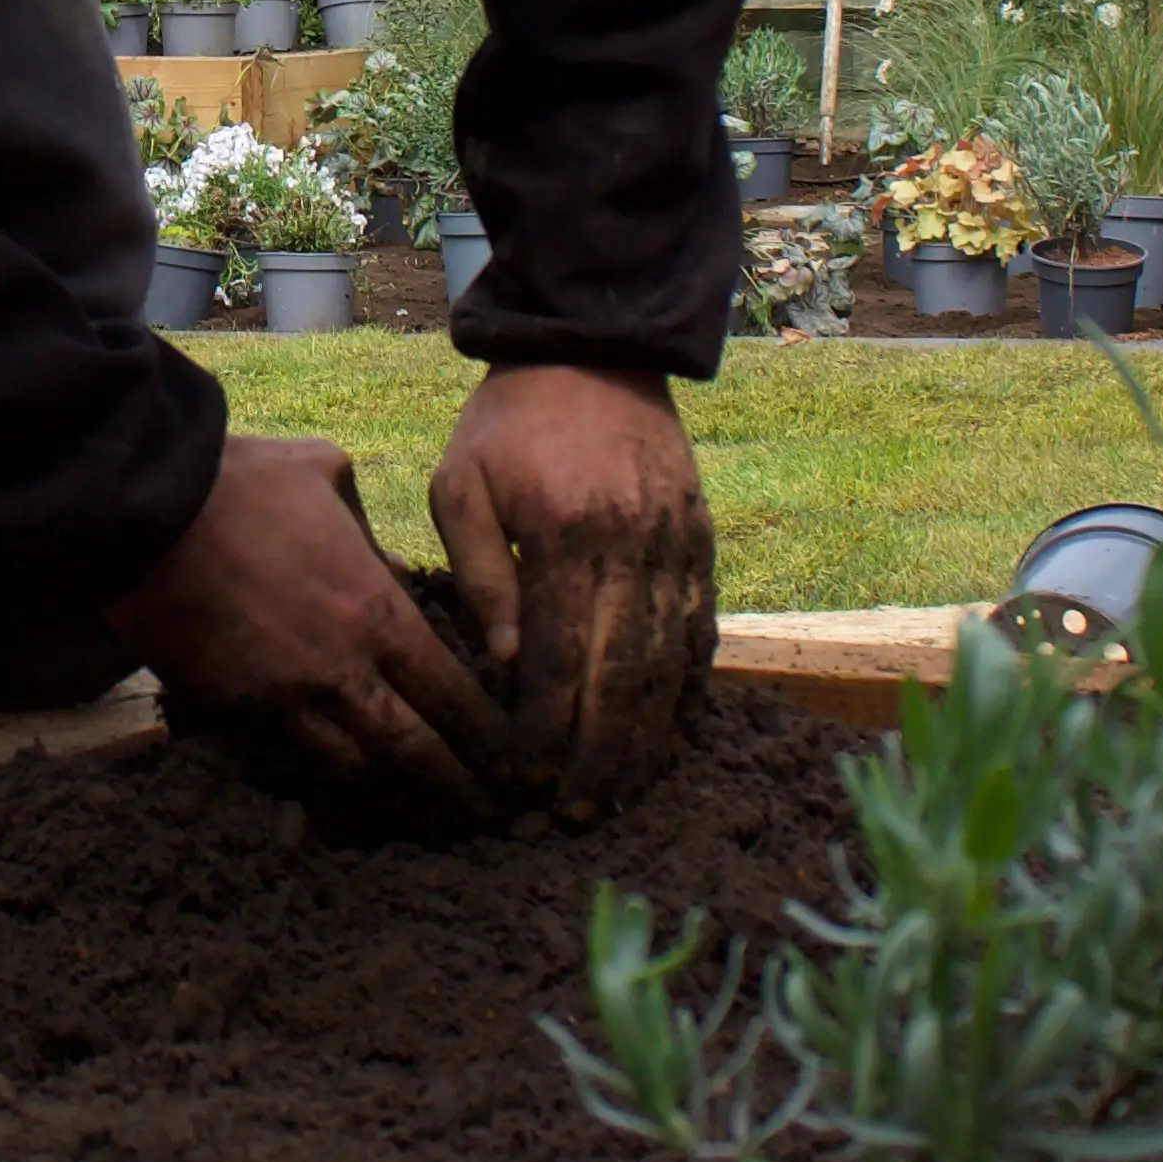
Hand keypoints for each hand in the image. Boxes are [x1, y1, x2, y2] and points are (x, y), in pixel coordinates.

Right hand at [106, 436, 504, 824]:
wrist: (147, 513)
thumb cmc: (241, 482)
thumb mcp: (326, 474)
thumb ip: (370, 526)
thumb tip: (391, 566)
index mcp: (374, 608)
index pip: (449, 689)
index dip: (485, 733)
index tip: (510, 757)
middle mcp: (339, 666)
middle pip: (414, 748)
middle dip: (456, 788)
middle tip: (487, 816)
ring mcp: (284, 696)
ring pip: (354, 769)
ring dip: (393, 797)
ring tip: (423, 817)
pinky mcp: (234, 709)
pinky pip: (290, 759)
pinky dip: (324, 783)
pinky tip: (343, 797)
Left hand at [425, 363, 715, 819]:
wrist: (593, 348)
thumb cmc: (508, 424)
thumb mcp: (461, 485)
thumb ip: (481, 576)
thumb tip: (508, 665)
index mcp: (565, 535)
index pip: (561, 657)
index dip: (547, 728)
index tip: (526, 779)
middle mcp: (631, 548)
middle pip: (623, 676)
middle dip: (600, 754)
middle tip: (577, 813)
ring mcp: (676, 547)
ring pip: (669, 663)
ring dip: (647, 737)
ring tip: (622, 792)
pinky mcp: (701, 542)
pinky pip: (700, 629)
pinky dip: (686, 688)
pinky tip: (667, 733)